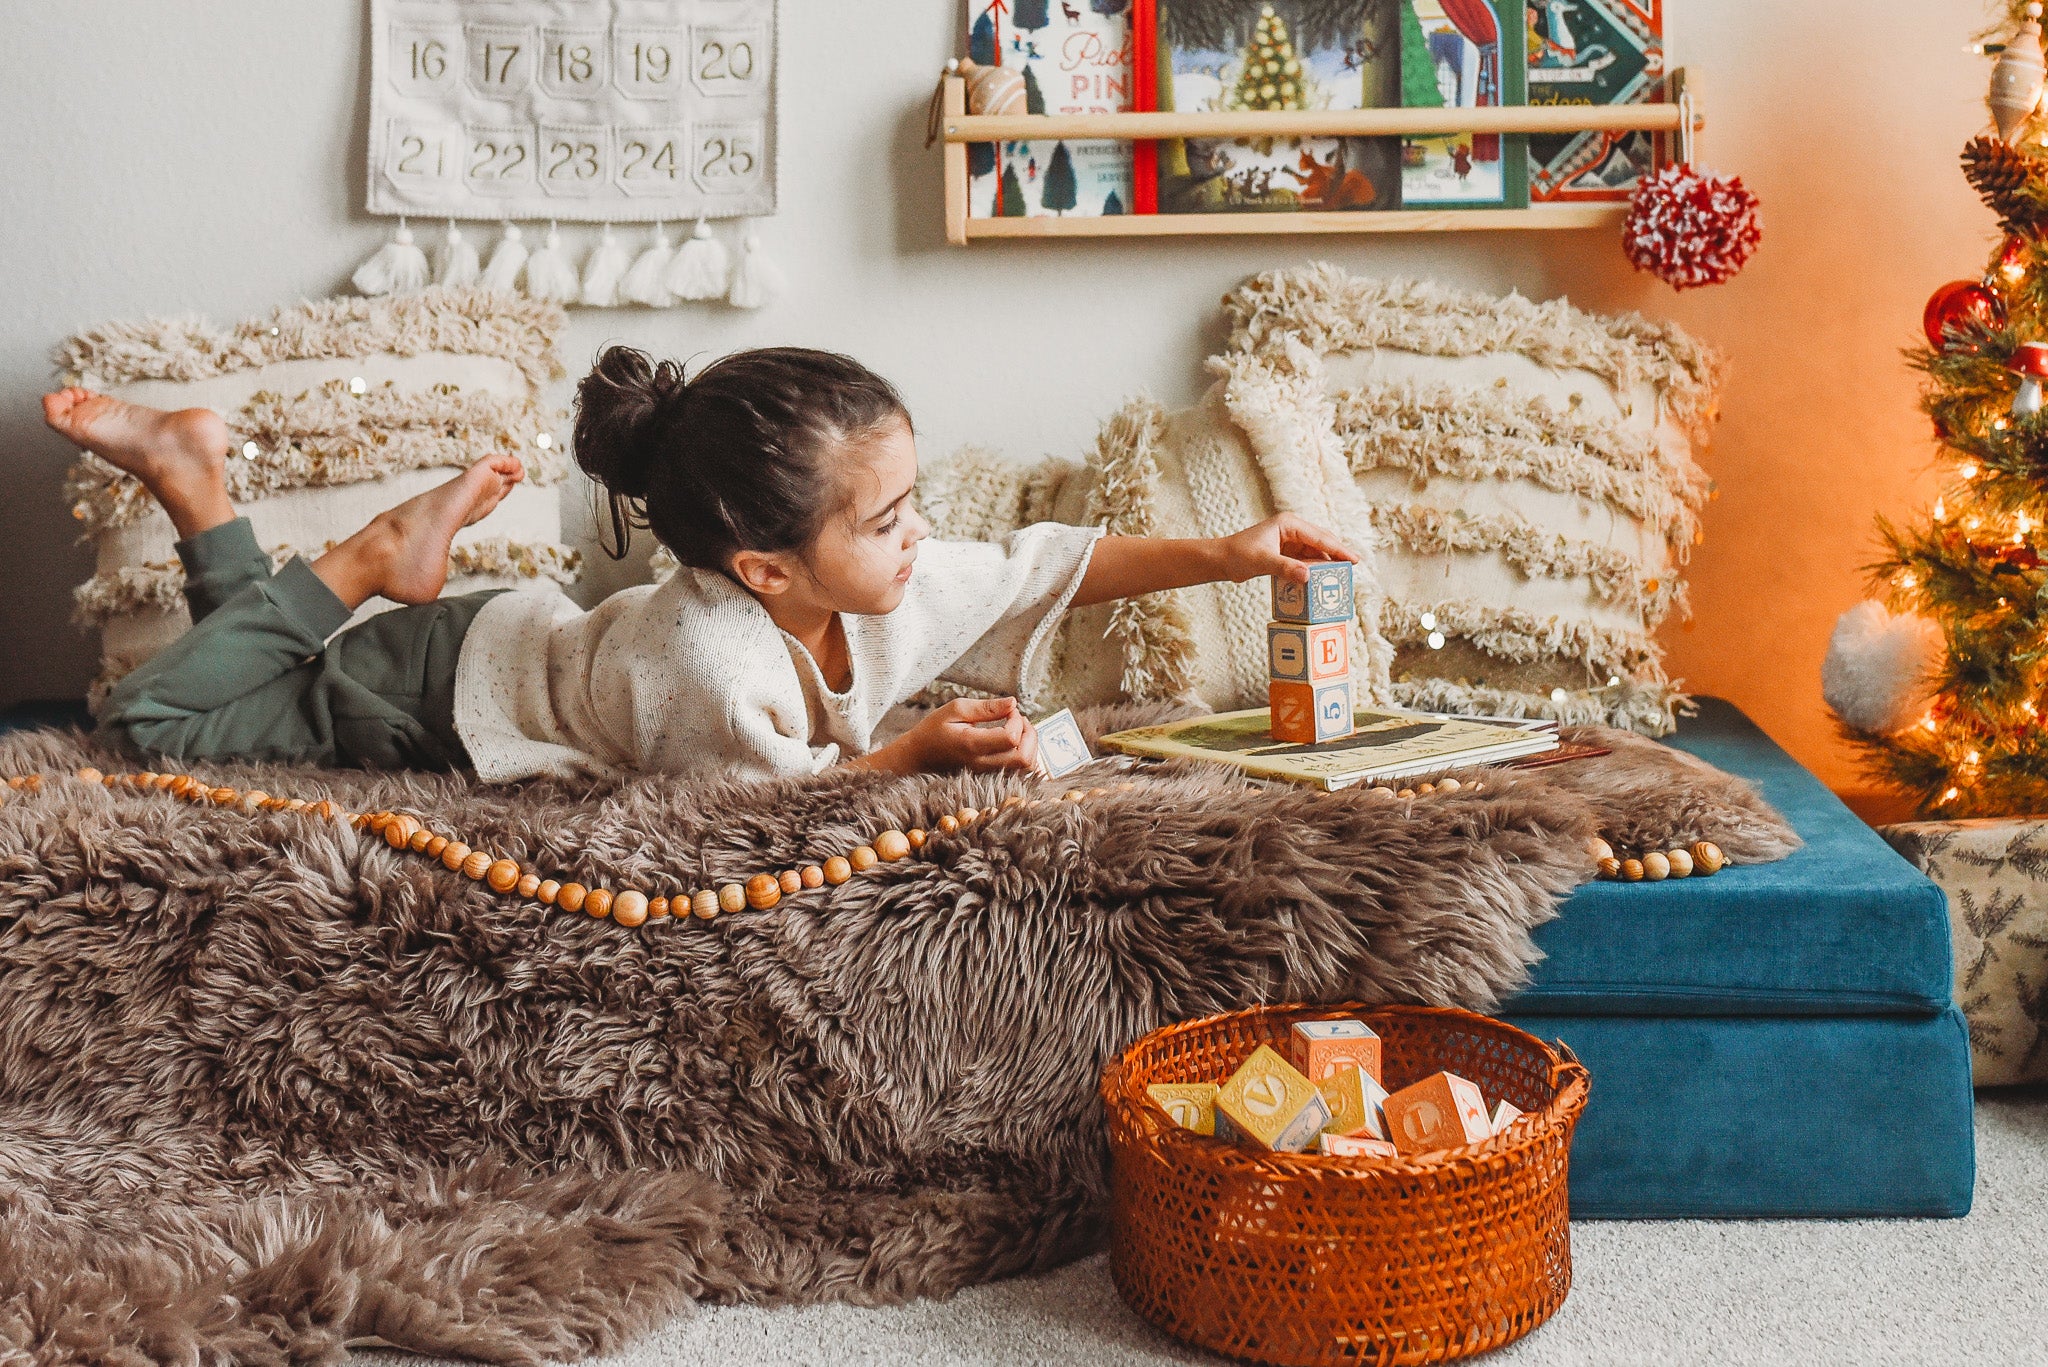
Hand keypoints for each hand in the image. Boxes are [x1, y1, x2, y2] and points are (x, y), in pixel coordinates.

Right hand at [865, 697, 1040, 775]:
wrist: (918, 756)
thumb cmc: (934, 730)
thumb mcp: (955, 709)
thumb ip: (986, 707)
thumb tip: (1013, 703)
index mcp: (972, 745)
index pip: (1011, 738)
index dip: (1017, 720)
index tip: (1008, 710)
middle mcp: (982, 764)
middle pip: (1024, 757)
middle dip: (1030, 734)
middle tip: (1018, 718)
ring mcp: (987, 774)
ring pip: (1026, 767)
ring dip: (1030, 745)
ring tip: (1018, 728)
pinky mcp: (990, 777)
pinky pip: (1019, 771)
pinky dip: (1025, 754)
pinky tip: (1015, 741)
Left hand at [1219, 514, 1357, 584]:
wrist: (1221, 560)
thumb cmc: (1238, 555)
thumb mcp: (1262, 561)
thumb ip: (1285, 568)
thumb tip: (1308, 576)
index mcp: (1289, 524)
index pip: (1319, 537)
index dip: (1339, 549)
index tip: (1355, 560)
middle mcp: (1292, 529)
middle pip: (1322, 542)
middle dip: (1337, 555)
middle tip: (1353, 570)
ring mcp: (1290, 541)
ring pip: (1316, 553)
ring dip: (1327, 564)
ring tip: (1341, 577)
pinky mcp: (1287, 553)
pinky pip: (1307, 561)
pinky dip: (1315, 570)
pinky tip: (1322, 580)